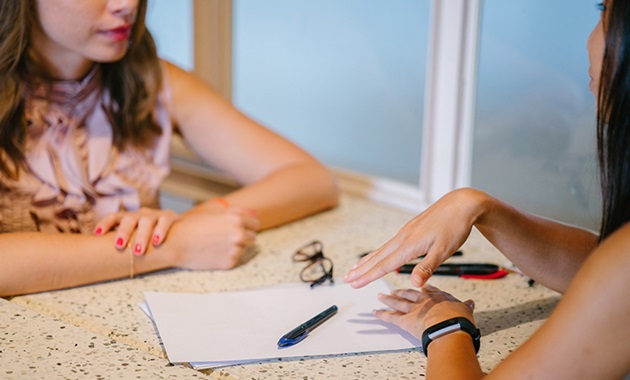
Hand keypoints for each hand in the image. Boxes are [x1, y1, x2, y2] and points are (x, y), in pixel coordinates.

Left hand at [94, 207, 178, 254]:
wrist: (176, 231)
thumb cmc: (149, 238)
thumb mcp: (135, 238)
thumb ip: (123, 244)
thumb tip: (100, 259)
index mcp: (129, 219)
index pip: (114, 217)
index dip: (105, 223)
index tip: (97, 234)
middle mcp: (140, 215)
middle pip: (129, 219)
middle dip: (123, 232)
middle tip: (119, 246)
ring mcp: (155, 215)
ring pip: (146, 221)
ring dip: (141, 236)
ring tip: (138, 251)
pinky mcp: (169, 217)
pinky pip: (164, 221)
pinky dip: (160, 231)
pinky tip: (157, 242)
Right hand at [167, 206, 259, 269]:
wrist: (175, 244)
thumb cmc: (192, 225)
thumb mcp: (214, 211)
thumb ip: (238, 211)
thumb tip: (256, 213)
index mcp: (236, 219)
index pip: (255, 223)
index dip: (247, 225)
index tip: (239, 227)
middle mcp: (239, 234)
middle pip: (252, 237)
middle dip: (243, 237)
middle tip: (226, 237)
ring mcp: (235, 249)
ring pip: (244, 248)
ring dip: (236, 247)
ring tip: (217, 244)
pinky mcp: (230, 262)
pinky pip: (236, 259)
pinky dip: (228, 256)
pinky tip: (214, 252)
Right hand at [344, 188, 488, 287]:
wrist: (461, 204)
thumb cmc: (454, 227)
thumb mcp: (444, 250)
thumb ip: (427, 268)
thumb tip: (414, 284)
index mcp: (410, 245)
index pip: (384, 265)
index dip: (368, 276)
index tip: (354, 284)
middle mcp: (403, 238)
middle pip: (378, 257)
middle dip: (361, 269)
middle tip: (346, 278)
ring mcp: (406, 232)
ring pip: (382, 250)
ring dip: (367, 261)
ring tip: (355, 268)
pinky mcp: (410, 230)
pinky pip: (389, 244)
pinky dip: (379, 253)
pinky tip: (379, 255)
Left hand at [375, 285, 474, 339]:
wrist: (449, 327)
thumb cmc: (459, 320)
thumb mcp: (465, 310)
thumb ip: (466, 306)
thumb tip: (470, 303)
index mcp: (438, 296)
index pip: (429, 290)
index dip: (423, 288)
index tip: (419, 286)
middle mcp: (423, 300)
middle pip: (409, 294)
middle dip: (401, 292)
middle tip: (394, 290)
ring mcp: (413, 309)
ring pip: (397, 302)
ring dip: (388, 299)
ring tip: (380, 296)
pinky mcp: (405, 321)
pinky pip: (390, 317)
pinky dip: (382, 315)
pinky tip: (375, 312)